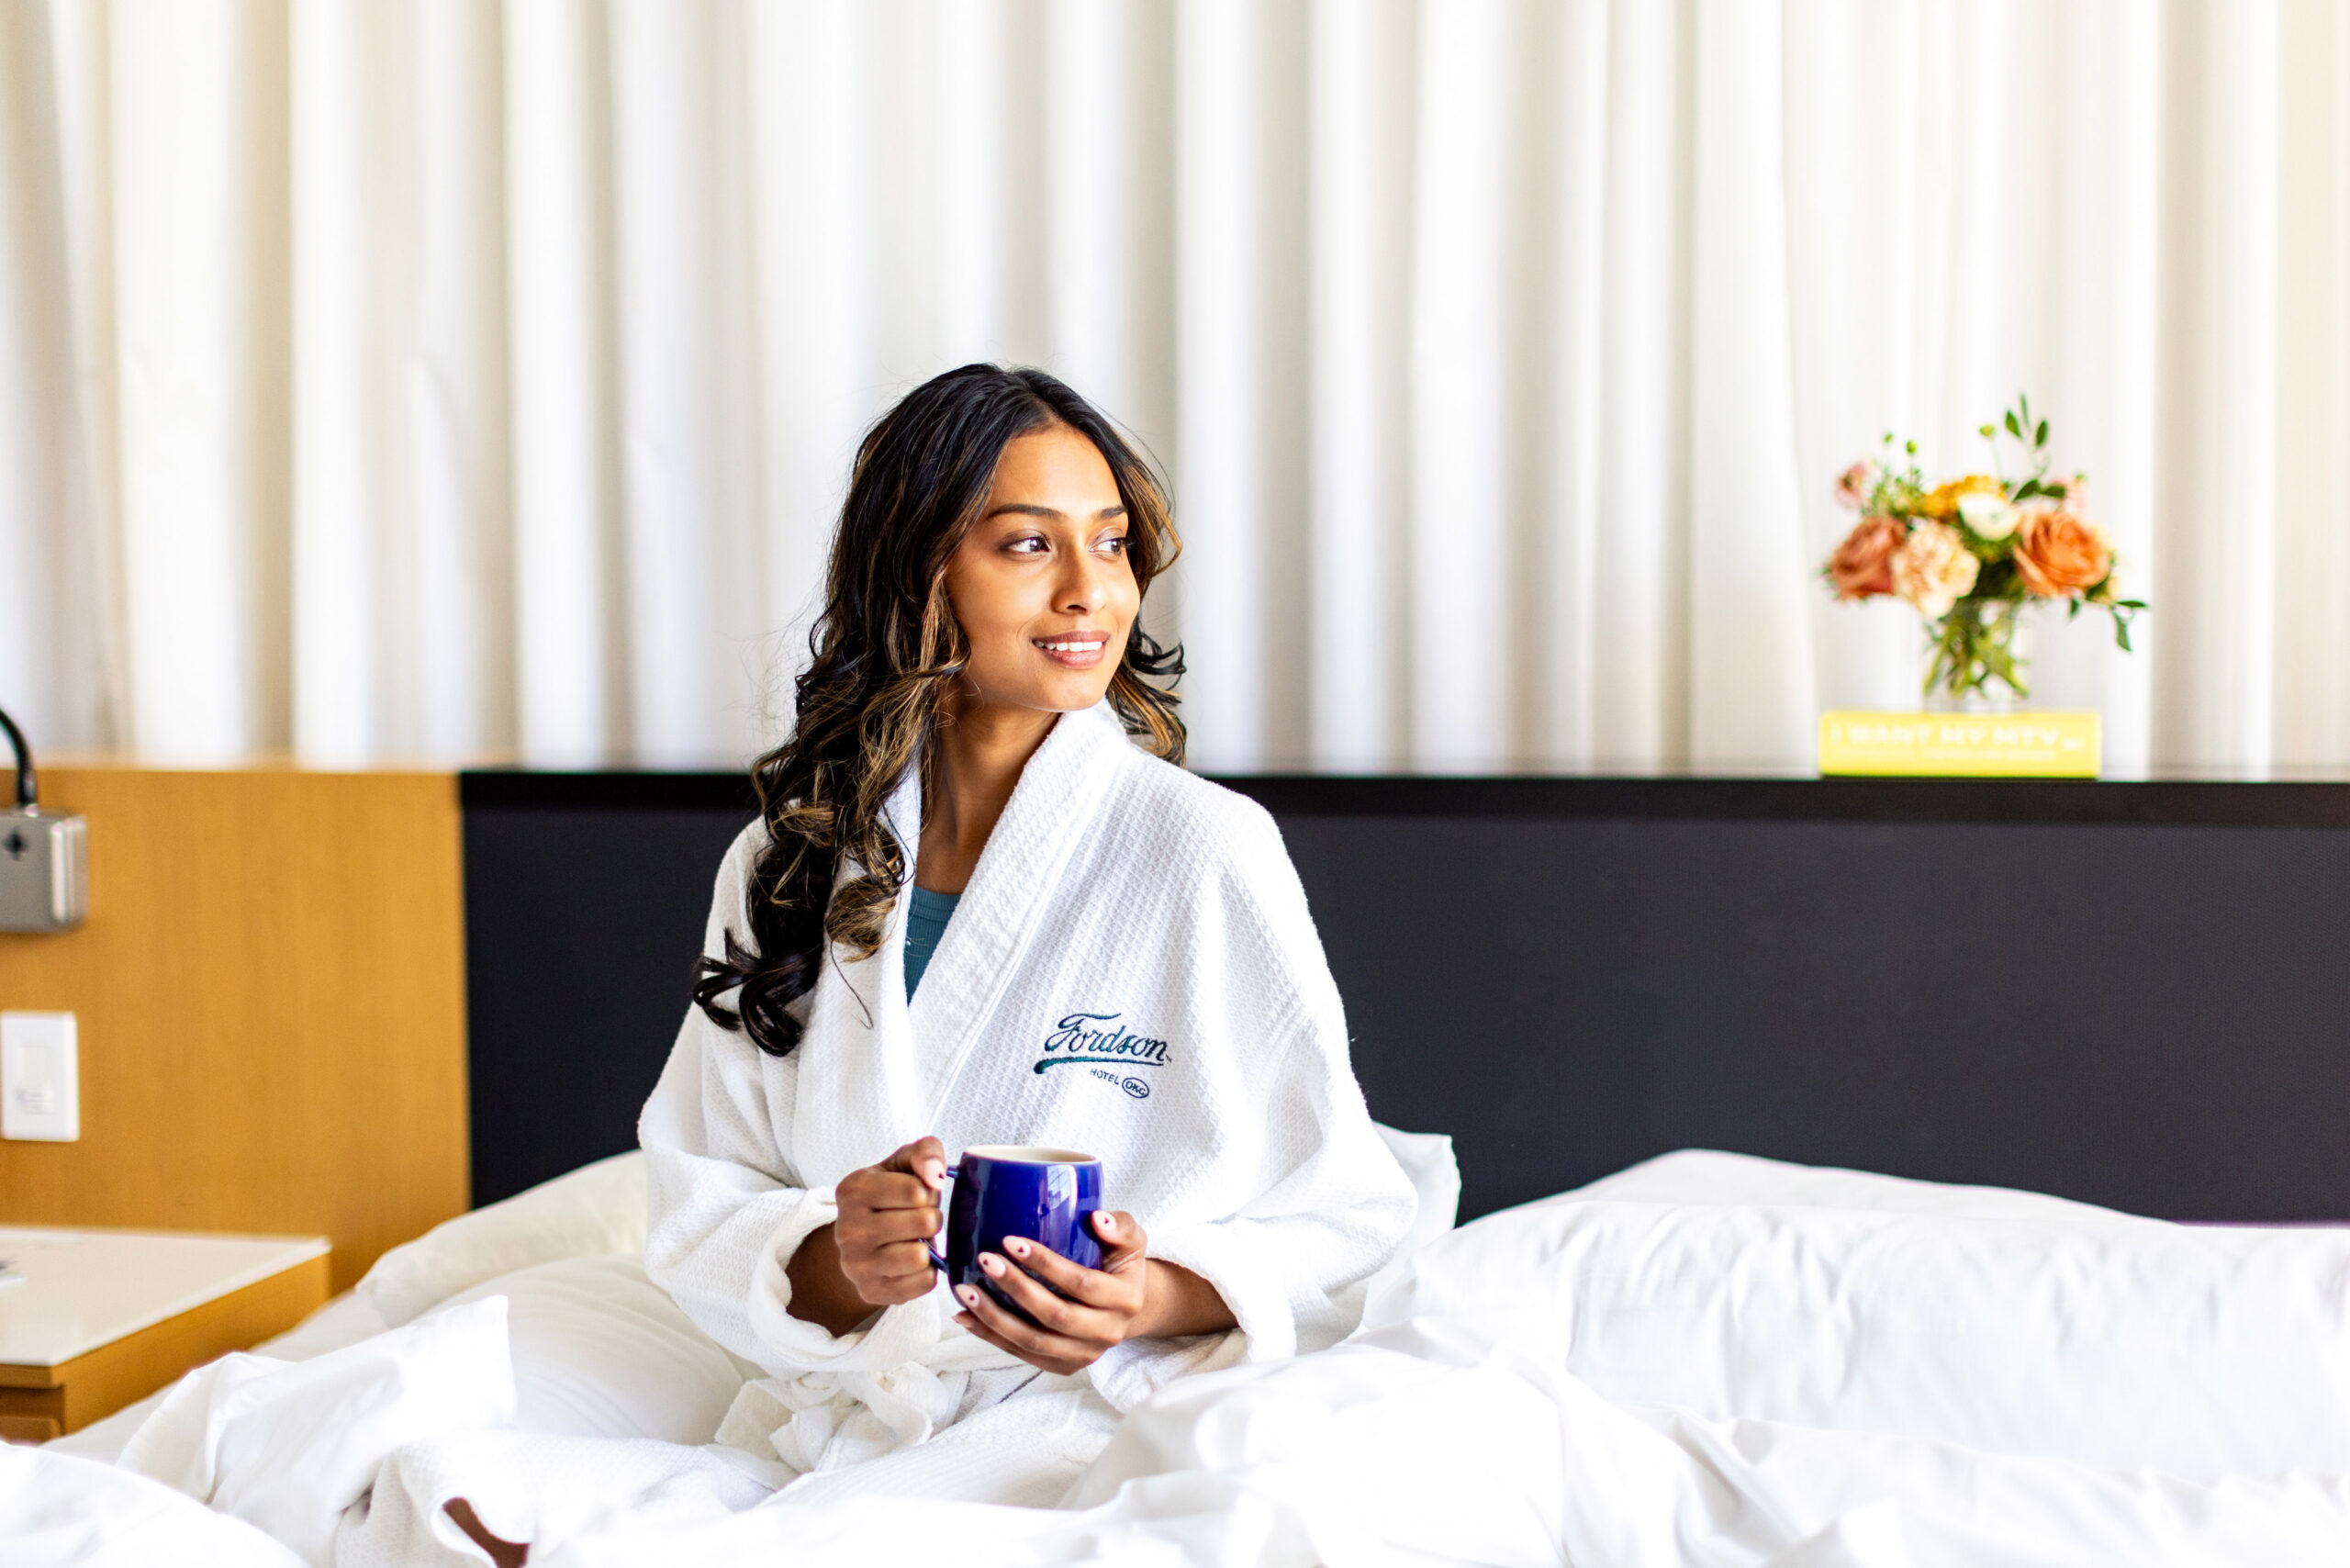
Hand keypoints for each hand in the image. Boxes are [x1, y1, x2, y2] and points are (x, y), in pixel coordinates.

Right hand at [788, 1136, 948, 1330]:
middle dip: (931, 1218)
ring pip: (920, 1257)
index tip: (919, 1195)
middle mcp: (848, 1229)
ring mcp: (856, 1265)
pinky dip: (927, 1272)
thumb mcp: (903, 1163)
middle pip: (923, 1223)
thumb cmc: (890, 1194)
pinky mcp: (871, 1291)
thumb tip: (936, 1176)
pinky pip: (923, 1283)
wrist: (859, 1239)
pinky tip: (913, 1262)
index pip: (916, 1191)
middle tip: (920, 1219)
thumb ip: (926, 1152)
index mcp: (853, 1190)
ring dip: (929, 1247)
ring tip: (915, 1240)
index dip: (928, 1192)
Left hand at [951, 1210, 1230, 1374]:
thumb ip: (1119, 1225)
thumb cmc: (1121, 1266)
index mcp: (1124, 1299)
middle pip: (1055, 1315)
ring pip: (1033, 1341)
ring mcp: (1085, 1354)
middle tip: (985, 1260)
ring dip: (995, 1317)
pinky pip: (1022, 1354)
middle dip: (1016, 1288)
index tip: (1011, 1241)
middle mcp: (1107, 1332)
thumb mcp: (1131, 1240)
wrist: (1128, 1309)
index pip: (1081, 1283)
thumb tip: (1096, 1218)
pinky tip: (966, 1315)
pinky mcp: (1064, 1366)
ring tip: (965, 1290)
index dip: (1046, 1263)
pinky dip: (990, 1336)